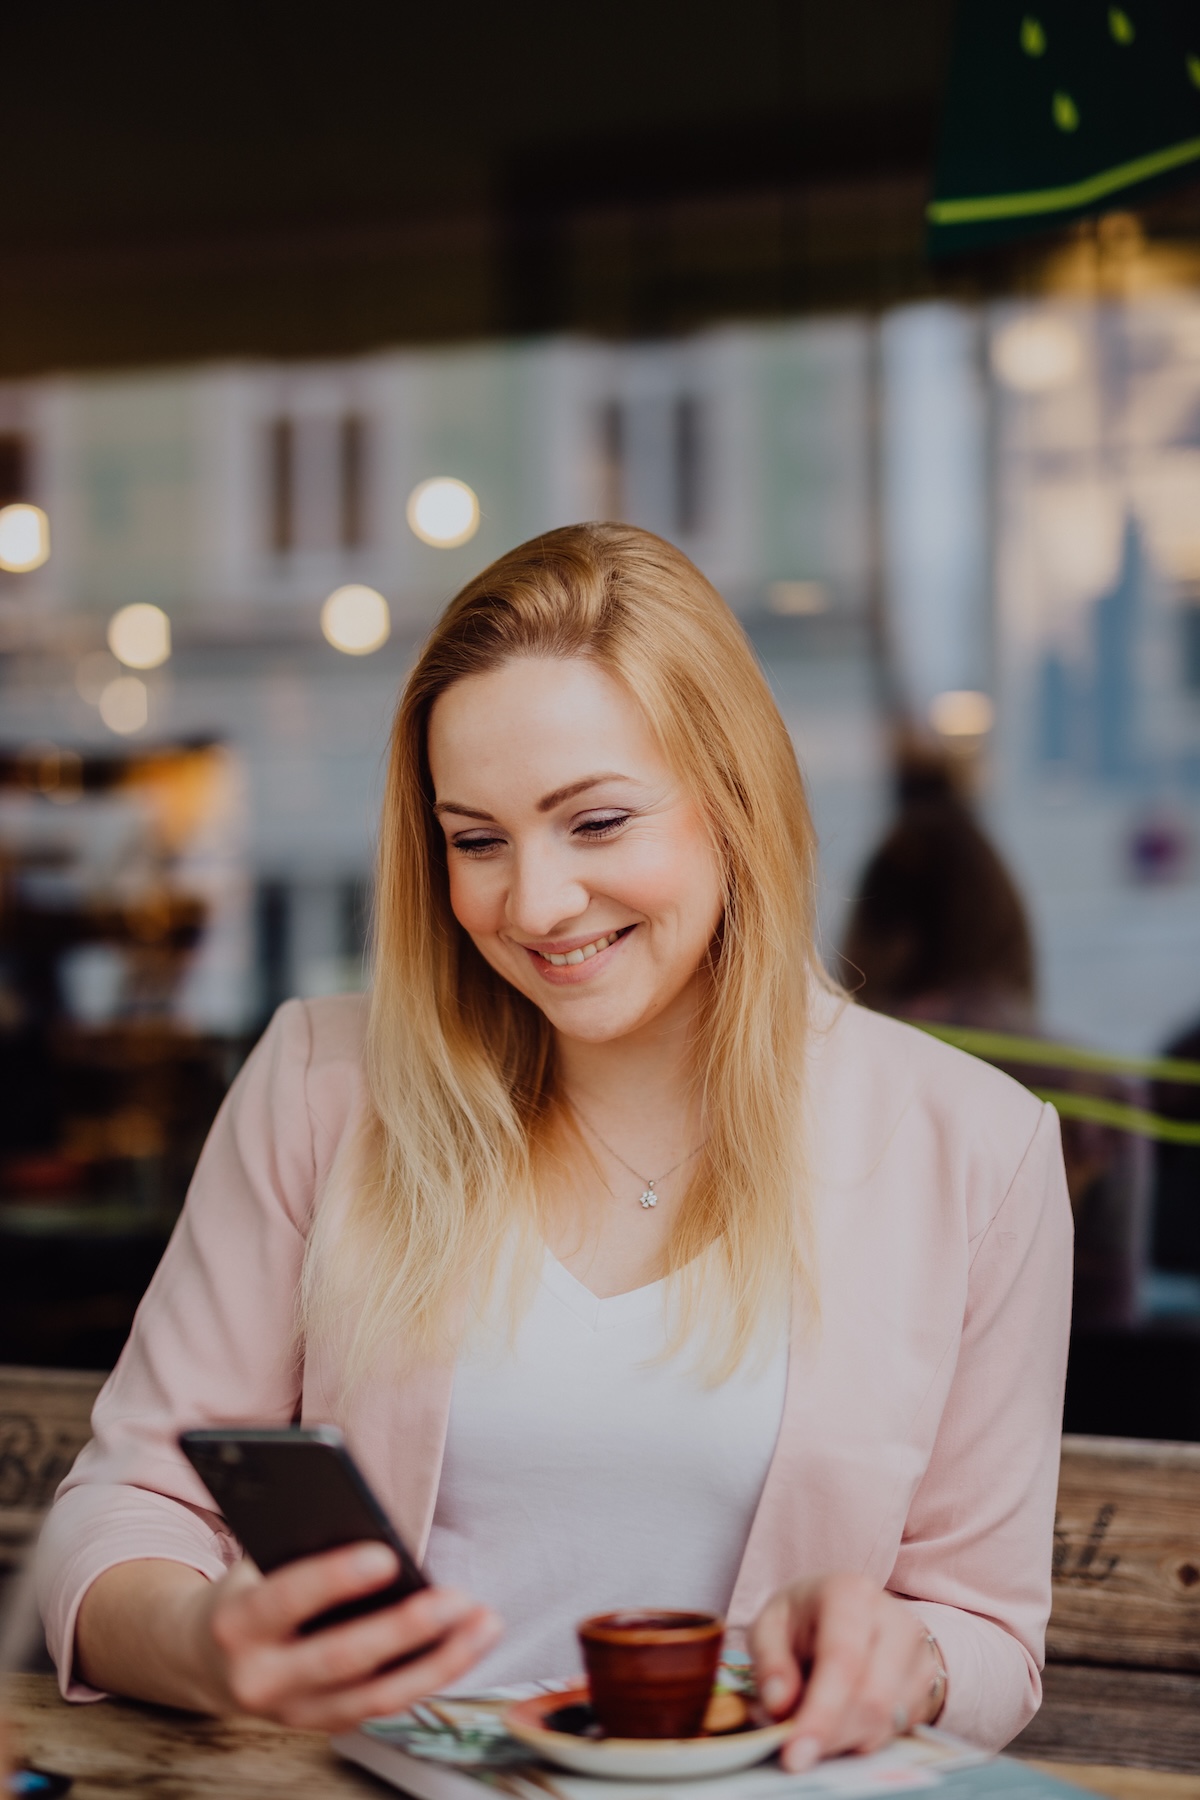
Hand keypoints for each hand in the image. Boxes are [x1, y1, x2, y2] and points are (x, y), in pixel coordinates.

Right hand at [186, 1543, 501, 1729]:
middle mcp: (259, 1679)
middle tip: (457, 1599)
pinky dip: (428, 1675)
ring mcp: (291, 1713)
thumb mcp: (258, 1563)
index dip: (336, 1578)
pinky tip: (464, 1645)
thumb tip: (375, 1527)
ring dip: (439, 1661)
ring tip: (483, 1623)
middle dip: (406, 1629)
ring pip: (375, 1696)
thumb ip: (303, 1551)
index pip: (286, 1599)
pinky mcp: (321, 1726)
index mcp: (235, 1623)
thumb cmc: (248, 1590)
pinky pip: (382, 1706)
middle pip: (342, 1659)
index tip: (387, 1555)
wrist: (206, 1659)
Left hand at [749, 1575, 942, 1770]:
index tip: (795, 1754)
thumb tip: (780, 1704)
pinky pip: (897, 1729)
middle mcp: (894, 1619)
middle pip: (872, 1699)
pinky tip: (841, 1720)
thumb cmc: (804, 1618)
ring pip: (886, 1721)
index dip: (821, 1712)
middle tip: (797, 1753)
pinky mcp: (927, 1683)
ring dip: (845, 1739)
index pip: (843, 1660)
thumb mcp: (770, 1626)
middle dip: (831, 1736)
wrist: (848, 1610)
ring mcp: (918, 1652)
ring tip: (816, 1723)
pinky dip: (863, 1738)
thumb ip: (770, 1662)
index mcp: (850, 1594)